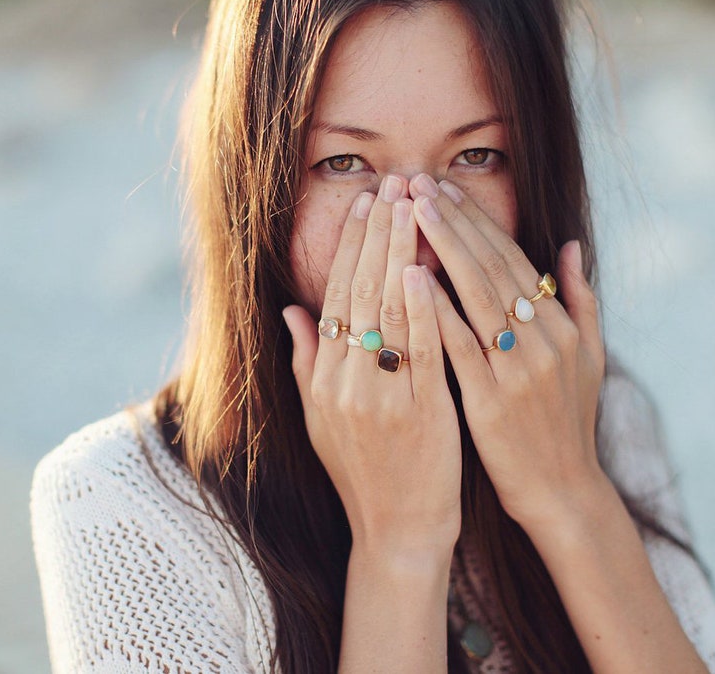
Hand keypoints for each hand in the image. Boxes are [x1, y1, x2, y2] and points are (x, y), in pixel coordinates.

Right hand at [283, 176, 461, 558]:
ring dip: (400, 255)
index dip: (351, 246)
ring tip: (412, 207)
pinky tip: (421, 271)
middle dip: (378, 234)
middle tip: (393, 185)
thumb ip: (306, 361)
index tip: (365, 204)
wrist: (396, 529)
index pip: (336, 295)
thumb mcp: (321, 417)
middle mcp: (346, 381)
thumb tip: (291, 310)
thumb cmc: (362, 469)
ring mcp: (382, 397)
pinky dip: (419, 311)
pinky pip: (419, 354)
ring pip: (388, 313)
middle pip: (361, 293)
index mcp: (324, 377)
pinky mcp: (422, 413)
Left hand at [409, 175, 605, 528]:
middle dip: (453, 220)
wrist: (562, 491)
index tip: (445, 188)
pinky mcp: (489, 401)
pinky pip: (460, 347)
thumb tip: (571, 245)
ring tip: (410, 210)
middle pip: (491, 267)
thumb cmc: (568, 421)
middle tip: (418, 182)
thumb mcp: (590, 357)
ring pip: (476, 295)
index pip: (512, 259)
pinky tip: (411, 278)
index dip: (477, 221)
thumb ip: (582, 299)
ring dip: (442, 247)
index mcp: (561, 326)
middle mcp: (543, 340)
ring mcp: (517, 369)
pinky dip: (437, 310)